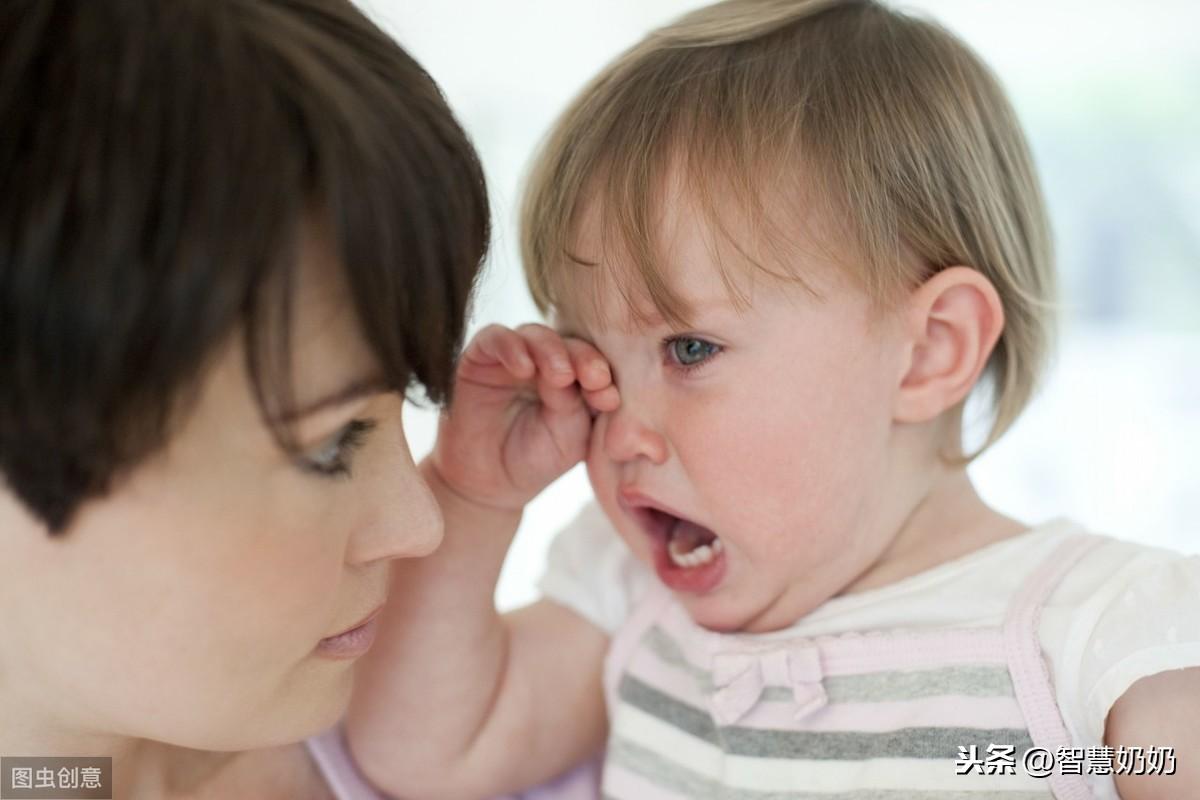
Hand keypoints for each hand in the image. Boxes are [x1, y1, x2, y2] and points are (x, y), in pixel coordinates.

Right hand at [429, 323, 618, 512]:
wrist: (489, 482)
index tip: (610, 400)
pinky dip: (511, 347)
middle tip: (593, 378)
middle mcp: (545, 360)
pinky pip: (495, 337)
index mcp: (576, 376)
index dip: (604, 374)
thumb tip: (594, 376)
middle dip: (583, 358)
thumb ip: (579, 403)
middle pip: (568, 342)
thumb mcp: (569, 434)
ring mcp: (514, 356)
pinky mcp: (480, 356)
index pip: (594, 361)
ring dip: (551, 351)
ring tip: (561, 375)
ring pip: (535, 334)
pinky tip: (523, 369)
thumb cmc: (536, 457)